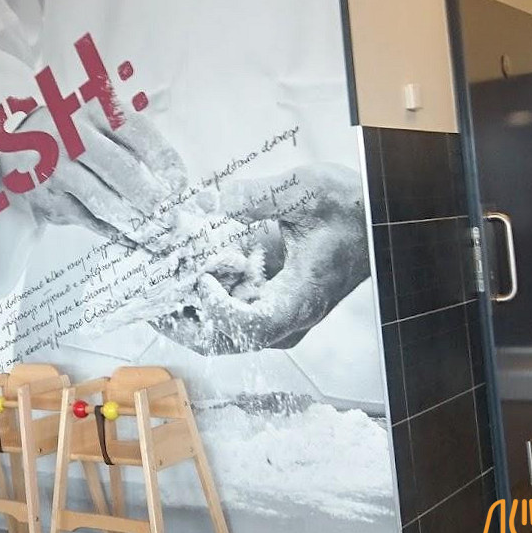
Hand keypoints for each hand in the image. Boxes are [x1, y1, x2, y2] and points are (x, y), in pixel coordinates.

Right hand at [0, 96, 185, 248]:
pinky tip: (134, 240)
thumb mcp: (98, 122)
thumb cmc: (72, 137)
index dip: (164, 160)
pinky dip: (115, 233)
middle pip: (122, 169)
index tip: (181, 184)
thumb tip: (173, 149)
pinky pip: (87, 219)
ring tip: (159, 235)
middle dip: (153, 198)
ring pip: (103, 200)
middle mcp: (72, 134)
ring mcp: (56, 166)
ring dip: (136, 222)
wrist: (15, 151)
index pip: (138, 133)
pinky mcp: (47, 196)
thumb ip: (133, 136)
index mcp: (94, 110)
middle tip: (175, 218)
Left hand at [152, 163, 368, 354]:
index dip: (219, 310)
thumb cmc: (351, 209)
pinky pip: (232, 317)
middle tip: (152, 298)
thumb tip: (207, 200)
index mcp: (301, 297)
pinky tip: (184, 277)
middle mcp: (290, 318)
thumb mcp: (305, 190)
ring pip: (225, 334)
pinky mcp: (274, 306)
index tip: (203, 278)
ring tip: (160, 287)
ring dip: (190, 314)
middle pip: (228, 341)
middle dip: (185, 323)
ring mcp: (281, 316)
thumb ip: (255, 197)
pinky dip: (204, 303)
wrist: (378, 221)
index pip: (252, 326)